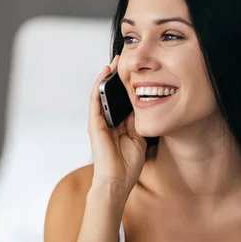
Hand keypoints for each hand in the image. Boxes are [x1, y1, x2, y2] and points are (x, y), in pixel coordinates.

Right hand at [88, 55, 146, 193]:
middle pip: (113, 95)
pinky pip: (95, 100)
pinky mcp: (95, 123)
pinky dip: (99, 85)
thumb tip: (145, 103)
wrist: (117, 181)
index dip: (130, 87)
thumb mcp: (140, 138)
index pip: (124, 101)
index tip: (138, 72)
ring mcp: (101, 122)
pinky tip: (105, 73)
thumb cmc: (128, 165)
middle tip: (126, 60)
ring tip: (115, 61)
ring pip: (103, 94)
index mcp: (120, 125)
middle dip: (119, 78)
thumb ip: (139, 122)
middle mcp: (109, 121)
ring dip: (108, 77)